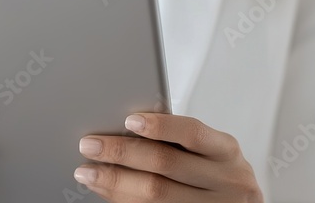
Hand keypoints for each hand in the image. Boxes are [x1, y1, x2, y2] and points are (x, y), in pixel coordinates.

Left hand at [74, 113, 262, 202]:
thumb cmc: (214, 172)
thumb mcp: (209, 151)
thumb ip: (178, 141)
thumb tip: (123, 128)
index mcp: (226, 151)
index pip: (192, 133)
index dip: (160, 126)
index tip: (129, 120)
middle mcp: (226, 180)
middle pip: (166, 164)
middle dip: (122, 152)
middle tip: (89, 145)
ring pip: (155, 195)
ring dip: (115, 181)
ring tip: (88, 172)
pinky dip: (123, 200)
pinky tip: (106, 191)